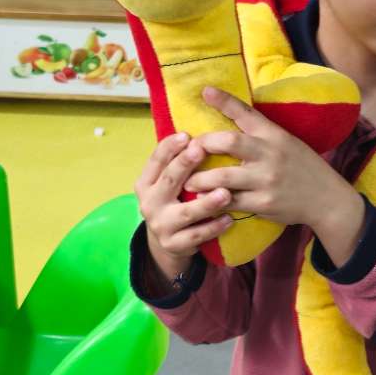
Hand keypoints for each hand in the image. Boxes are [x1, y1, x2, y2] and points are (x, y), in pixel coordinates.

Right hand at [134, 131, 232, 284]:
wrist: (169, 242)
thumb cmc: (175, 201)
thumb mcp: (169, 182)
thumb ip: (178, 162)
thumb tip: (201, 130)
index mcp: (146, 183)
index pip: (156, 160)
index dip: (170, 147)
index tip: (187, 135)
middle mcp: (149, 202)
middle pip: (169, 180)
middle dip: (184, 164)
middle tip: (202, 150)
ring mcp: (161, 225)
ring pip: (186, 212)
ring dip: (206, 202)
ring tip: (225, 192)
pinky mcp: (174, 244)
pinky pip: (197, 235)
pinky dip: (214, 227)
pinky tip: (229, 218)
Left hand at [184, 87, 366, 263]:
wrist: (327, 199)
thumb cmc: (302, 167)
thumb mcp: (287, 142)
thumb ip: (261, 132)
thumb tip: (230, 115)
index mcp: (275, 135)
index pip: (247, 113)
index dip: (225, 101)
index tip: (206, 91)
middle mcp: (270, 154)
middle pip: (229, 142)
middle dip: (203, 144)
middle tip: (188, 150)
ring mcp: (266, 180)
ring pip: (223, 177)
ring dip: (200, 179)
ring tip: (188, 181)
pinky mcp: (264, 203)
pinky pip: (231, 202)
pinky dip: (214, 201)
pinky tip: (203, 201)